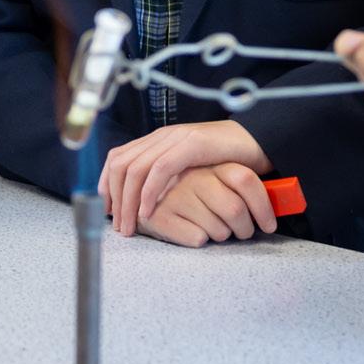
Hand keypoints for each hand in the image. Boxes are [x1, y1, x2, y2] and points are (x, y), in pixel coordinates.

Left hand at [103, 119, 268, 236]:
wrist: (256, 142)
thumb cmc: (223, 158)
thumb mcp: (187, 166)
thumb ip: (165, 174)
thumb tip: (140, 197)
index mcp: (157, 139)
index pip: (118, 157)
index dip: (107, 184)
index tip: (107, 210)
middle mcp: (161, 136)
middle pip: (121, 164)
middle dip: (115, 198)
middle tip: (119, 226)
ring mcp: (175, 138)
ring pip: (136, 168)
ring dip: (129, 200)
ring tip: (130, 225)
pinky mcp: (191, 144)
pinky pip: (161, 169)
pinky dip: (149, 192)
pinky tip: (148, 211)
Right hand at [135, 163, 277, 246]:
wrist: (143, 192)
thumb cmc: (190, 192)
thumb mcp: (214, 179)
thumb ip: (240, 187)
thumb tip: (285, 200)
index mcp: (210, 164)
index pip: (247, 181)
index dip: (263, 208)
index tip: (269, 225)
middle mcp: (193, 176)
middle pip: (236, 210)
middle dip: (244, 230)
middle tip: (242, 233)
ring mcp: (175, 195)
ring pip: (219, 230)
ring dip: (223, 237)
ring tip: (214, 231)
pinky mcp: (160, 216)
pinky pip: (198, 239)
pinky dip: (201, 241)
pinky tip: (194, 233)